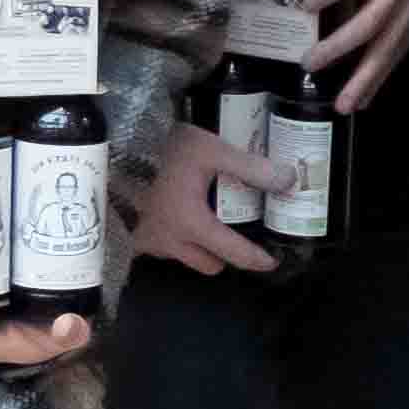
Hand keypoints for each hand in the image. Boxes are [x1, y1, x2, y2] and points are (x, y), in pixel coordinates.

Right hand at [131, 122, 283, 278]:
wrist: (119, 145)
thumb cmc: (165, 149)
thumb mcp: (212, 150)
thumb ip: (252, 167)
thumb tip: (290, 180)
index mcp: (191, 224)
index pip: (233, 253)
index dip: (257, 260)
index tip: (272, 261)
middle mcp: (168, 240)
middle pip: (210, 264)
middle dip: (225, 254)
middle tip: (236, 231)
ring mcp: (148, 240)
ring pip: (186, 258)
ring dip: (199, 248)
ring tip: (208, 220)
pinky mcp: (134, 235)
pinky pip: (163, 249)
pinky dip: (176, 239)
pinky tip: (181, 215)